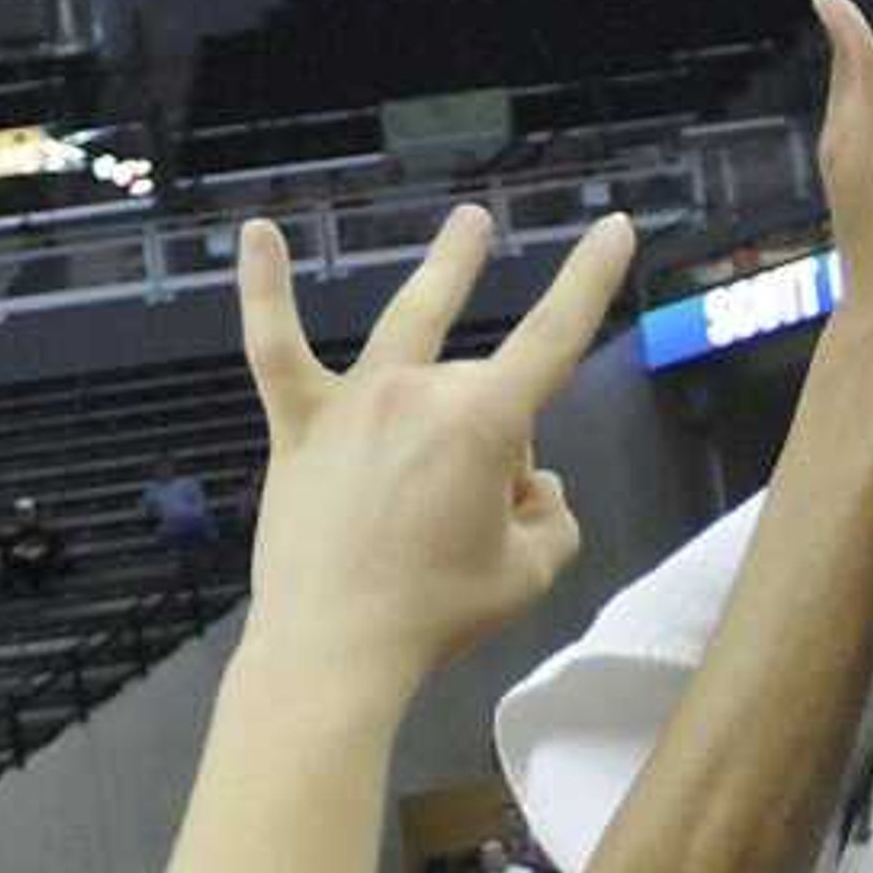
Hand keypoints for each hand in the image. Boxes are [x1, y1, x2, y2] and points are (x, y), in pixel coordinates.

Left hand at [235, 200, 631, 693]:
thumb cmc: (437, 614)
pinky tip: (258, 234)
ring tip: (471, 224)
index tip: (615, 227)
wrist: (336, 647)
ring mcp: (354, 402)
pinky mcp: (299, 425)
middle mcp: (419, 391)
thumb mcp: (530, 575)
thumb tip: (534, 491)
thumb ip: (553, 522)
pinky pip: (276, 346)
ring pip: (408, 333)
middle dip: (501, 444)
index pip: (554, 337)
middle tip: (481, 524)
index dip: (590, 279)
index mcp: (485, 423)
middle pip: (482, 386)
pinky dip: (266, 290)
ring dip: (446, 272)